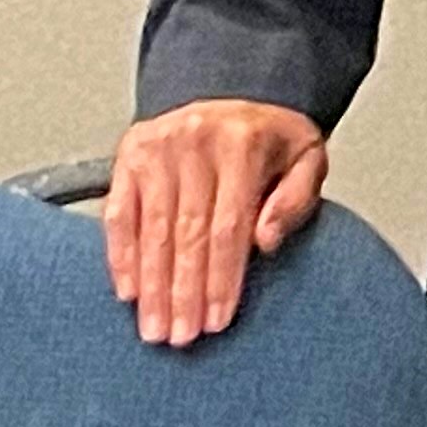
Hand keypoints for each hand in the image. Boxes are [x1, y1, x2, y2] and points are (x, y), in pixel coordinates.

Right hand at [103, 98, 327, 345]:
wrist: (235, 88)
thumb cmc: (272, 137)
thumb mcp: (307, 157)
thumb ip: (296, 200)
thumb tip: (265, 242)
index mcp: (243, 145)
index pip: (228, 227)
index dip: (222, 278)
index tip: (217, 320)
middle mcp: (195, 144)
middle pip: (186, 234)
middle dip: (182, 292)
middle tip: (180, 337)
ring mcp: (157, 149)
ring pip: (151, 230)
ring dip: (151, 286)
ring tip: (154, 328)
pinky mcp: (129, 155)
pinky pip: (119, 214)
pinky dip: (121, 255)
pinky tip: (128, 291)